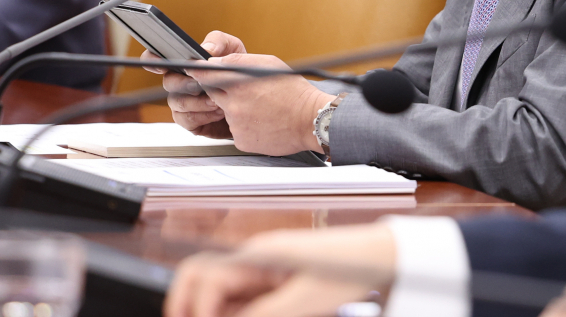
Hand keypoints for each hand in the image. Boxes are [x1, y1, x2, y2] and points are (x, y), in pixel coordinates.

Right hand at [145, 30, 245, 139]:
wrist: (253, 99)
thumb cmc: (238, 71)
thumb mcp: (233, 49)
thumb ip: (219, 42)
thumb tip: (206, 49)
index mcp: (185, 63)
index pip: (159, 58)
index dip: (153, 60)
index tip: (160, 64)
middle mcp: (180, 82)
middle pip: (169, 82)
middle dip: (186, 83)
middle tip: (204, 84)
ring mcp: (183, 102)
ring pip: (176, 102)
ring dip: (198, 101)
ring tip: (218, 100)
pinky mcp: (191, 121)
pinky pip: (186, 119)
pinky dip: (202, 115)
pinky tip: (217, 112)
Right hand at [165, 225, 394, 316]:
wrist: (379, 255)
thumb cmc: (348, 266)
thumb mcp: (303, 301)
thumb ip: (261, 315)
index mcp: (256, 255)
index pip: (205, 278)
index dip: (195, 309)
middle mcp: (253, 260)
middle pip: (201, 279)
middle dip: (186, 305)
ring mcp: (262, 271)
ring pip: (220, 294)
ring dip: (211, 312)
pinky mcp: (274, 283)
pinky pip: (241, 301)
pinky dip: (233, 314)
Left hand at [187, 44, 334, 156]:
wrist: (311, 120)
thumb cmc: (293, 91)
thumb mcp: (267, 64)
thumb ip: (237, 60)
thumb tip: (214, 62)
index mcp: (238, 82)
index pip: (204, 75)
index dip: (199, 73)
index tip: (194, 71)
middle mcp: (233, 104)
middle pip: (212, 94)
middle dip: (222, 91)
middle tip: (243, 91)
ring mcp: (236, 124)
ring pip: (226, 113)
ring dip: (236, 110)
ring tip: (261, 108)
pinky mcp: (241, 140)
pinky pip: (236, 130)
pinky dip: (245, 126)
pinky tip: (263, 121)